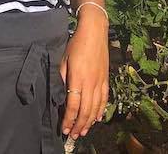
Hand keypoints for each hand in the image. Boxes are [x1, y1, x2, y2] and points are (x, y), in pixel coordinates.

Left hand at [59, 9, 108, 140]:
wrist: (94, 31)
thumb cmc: (76, 43)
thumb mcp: (64, 58)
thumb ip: (62, 76)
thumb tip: (61, 93)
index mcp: (78, 78)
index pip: (73, 105)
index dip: (68, 119)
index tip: (64, 128)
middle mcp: (91, 82)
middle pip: (85, 110)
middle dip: (78, 125)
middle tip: (73, 135)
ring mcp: (100, 82)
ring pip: (96, 108)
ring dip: (89, 122)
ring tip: (83, 131)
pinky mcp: (106, 79)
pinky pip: (104, 99)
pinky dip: (101, 111)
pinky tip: (96, 118)